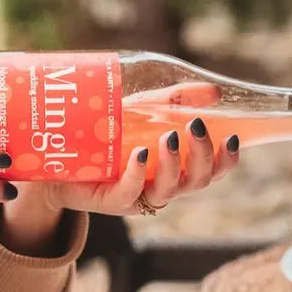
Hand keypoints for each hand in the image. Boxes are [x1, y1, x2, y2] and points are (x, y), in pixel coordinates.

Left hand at [0, 117, 239, 255]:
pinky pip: (130, 194)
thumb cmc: (108, 135)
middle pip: (197, 182)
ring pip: (168, 190)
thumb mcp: (144, 111)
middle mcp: (163, 185)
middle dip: (203, 156)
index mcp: (178, 168)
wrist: (58, 159)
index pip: (213, 171)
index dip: (227, 160)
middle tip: (197, 126)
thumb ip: (175, 101)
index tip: (234, 138)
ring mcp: (139, 196)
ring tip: (170, 136)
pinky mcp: (110, 201)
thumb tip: (215, 90)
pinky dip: (138, 175)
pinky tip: (141, 155)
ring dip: (173, 164)